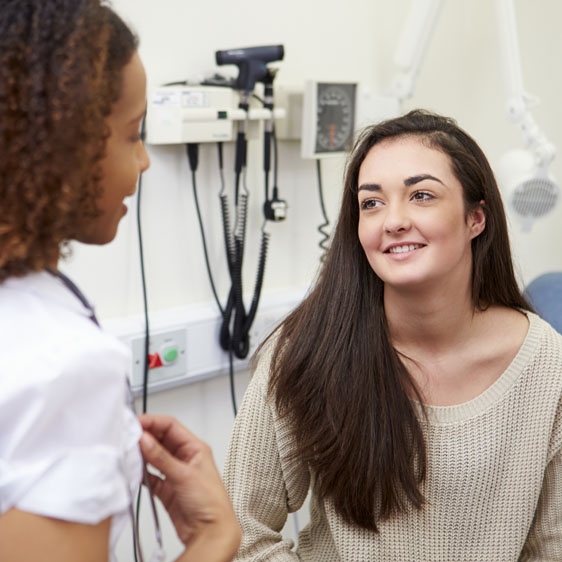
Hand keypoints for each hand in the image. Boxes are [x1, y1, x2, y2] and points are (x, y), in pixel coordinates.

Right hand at [138, 414, 240, 561]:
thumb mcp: (185, 475)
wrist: (210, 533)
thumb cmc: (211, 503)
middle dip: (145, 436)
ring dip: (141, 454)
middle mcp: (185, 458)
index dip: (153, 422)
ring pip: (154, 457)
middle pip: (161, 439)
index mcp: (195, 448)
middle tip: (128, 436)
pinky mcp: (167, 489)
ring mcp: (175, 473)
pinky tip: (133, 470)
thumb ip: (162, 458)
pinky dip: (141, 472)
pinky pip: (150, 475)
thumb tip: (145, 439)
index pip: (171, 426)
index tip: (136, 423)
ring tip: (128, 451)